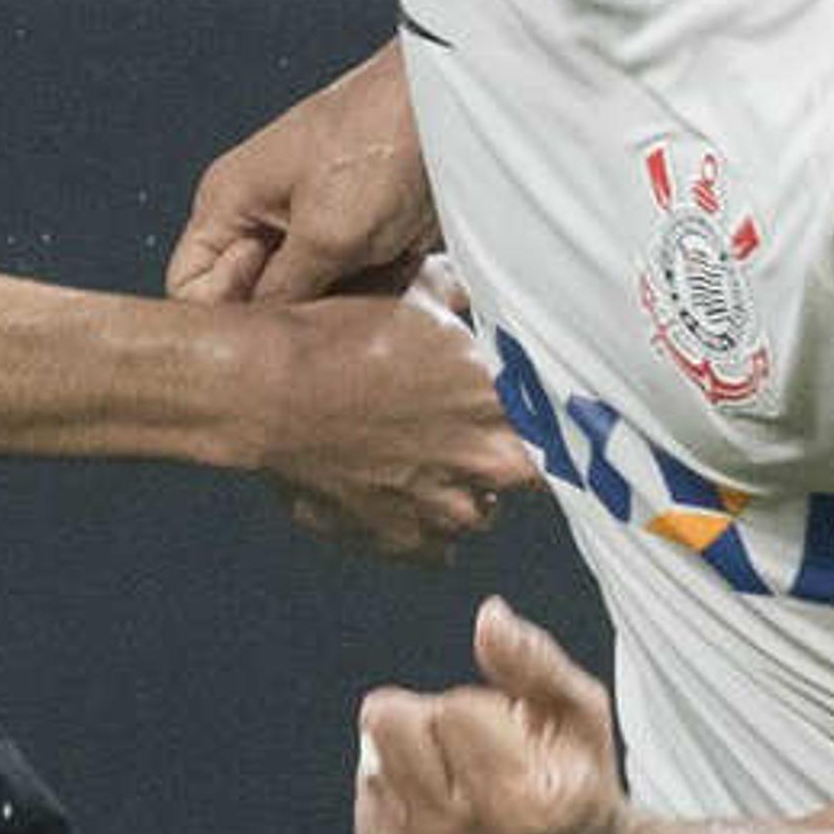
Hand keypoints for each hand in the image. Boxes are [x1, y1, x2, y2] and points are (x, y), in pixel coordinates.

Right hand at [170, 46, 438, 306]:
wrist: (455, 110)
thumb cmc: (381, 140)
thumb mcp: (326, 235)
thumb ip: (284, 293)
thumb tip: (265, 340)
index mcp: (230, 201)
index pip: (190, 286)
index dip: (222, 314)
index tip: (267, 320)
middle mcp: (263, 216)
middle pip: (253, 299)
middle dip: (289, 319)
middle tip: (326, 322)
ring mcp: (313, 225)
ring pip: (309, 300)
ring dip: (341, 311)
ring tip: (373, 298)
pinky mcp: (360, 235)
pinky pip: (354, 287)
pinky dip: (377, 297)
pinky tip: (400, 289)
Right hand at [243, 291, 533, 559]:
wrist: (265, 389)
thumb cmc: (336, 336)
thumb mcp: (418, 290)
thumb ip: (473, 300)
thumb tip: (496, 290)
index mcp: (506, 398)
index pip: (569, 423)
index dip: (553, 415)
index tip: (542, 410)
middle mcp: (489, 463)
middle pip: (529, 471)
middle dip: (502, 450)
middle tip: (464, 424)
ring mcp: (447, 511)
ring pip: (480, 508)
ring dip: (459, 485)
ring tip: (413, 449)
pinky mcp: (405, 543)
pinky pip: (434, 541)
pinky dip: (418, 517)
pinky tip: (388, 478)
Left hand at [356, 597, 630, 833]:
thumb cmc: (578, 783)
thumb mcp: (581, 716)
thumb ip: (535, 661)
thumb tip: (488, 613)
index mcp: (519, 802)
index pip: (453, 710)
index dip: (480, 704)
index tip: (511, 731)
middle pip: (391, 726)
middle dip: (428, 716)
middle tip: (473, 742)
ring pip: (372, 757)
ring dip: (411, 751)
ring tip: (462, 773)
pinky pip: (365, 791)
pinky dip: (394, 782)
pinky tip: (440, 794)